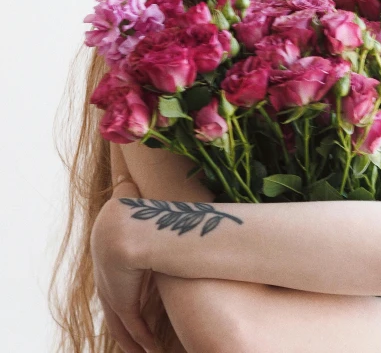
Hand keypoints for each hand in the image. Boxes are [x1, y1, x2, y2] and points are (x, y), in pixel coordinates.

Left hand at [90, 175, 159, 352]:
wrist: (133, 227)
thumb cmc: (140, 205)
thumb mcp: (130, 197)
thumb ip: (127, 186)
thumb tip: (121, 170)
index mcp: (105, 243)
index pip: (113, 272)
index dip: (122, 288)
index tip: (134, 303)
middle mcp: (104, 266)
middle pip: (114, 301)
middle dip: (126, 320)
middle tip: (139, 336)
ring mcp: (110, 284)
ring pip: (121, 318)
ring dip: (134, 337)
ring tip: (147, 350)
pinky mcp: (120, 298)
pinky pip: (132, 323)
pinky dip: (141, 337)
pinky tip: (151, 347)